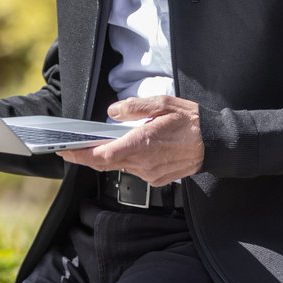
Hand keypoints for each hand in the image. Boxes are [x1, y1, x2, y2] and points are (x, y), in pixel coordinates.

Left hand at [59, 95, 203, 185]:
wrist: (215, 142)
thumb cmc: (190, 121)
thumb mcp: (162, 104)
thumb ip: (135, 107)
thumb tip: (113, 111)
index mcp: (142, 144)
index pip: (103, 156)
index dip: (81, 156)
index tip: (66, 152)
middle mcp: (144, 163)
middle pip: (107, 164)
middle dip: (87, 157)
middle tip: (70, 150)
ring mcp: (151, 174)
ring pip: (121, 167)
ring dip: (109, 157)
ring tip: (97, 145)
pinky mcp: (158, 179)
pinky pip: (135, 170)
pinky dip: (127, 160)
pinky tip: (126, 150)